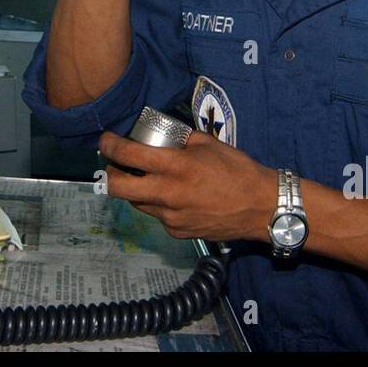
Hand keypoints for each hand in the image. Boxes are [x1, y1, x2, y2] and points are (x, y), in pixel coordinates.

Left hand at [100, 129, 274, 240]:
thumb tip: (162, 134)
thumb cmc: (238, 171)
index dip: (110, 146)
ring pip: (137, 202)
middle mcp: (168, 194)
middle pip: (118, 187)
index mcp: (176, 167)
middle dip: (111, 173)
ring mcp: (171, 217)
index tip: (106, 141)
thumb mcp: (208, 144)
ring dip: (136, 189)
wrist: (262, 208)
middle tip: (116, 164)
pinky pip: (158, 215)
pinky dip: (159, 204)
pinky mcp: (177, 232)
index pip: (129, 155)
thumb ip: (180, 140)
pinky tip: (175, 196)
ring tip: (149, 178)